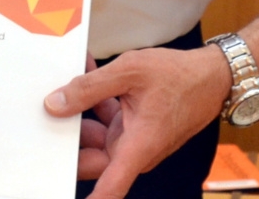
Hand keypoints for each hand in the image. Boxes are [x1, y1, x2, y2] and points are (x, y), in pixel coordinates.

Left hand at [44, 47, 231, 198]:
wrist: (213, 76)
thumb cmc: (180, 76)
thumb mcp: (130, 71)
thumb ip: (89, 88)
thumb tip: (55, 105)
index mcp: (139, 146)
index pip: (110, 188)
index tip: (61, 191)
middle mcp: (136, 151)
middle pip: (91, 160)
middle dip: (68, 140)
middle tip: (45, 116)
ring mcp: (135, 142)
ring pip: (96, 139)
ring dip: (81, 114)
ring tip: (65, 83)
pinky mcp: (135, 131)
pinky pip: (108, 124)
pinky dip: (96, 103)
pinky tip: (86, 74)